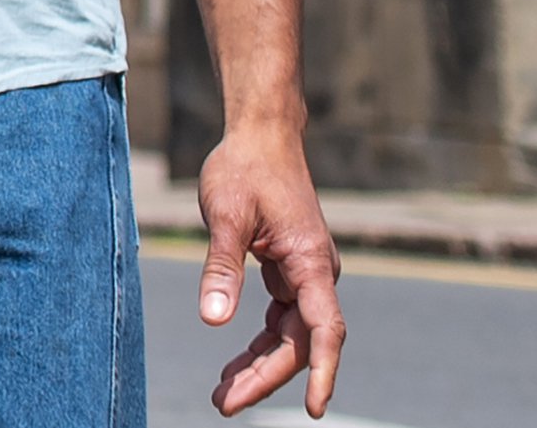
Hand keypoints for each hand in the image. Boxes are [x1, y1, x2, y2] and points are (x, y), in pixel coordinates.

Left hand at [191, 120, 342, 415]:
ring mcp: (304, 274)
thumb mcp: (225, 214)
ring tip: (223, 394)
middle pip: (300, 342)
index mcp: (310, 262)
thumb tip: (212, 321)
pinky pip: (280, 319)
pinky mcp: (289, 270)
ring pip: (289, 336)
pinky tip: (235, 363)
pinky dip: (258, 342)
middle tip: (225, 404)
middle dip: (266, 377)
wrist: (261, 135)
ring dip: (260, 365)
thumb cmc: (243, 168)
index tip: (313, 408)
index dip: (321, 372)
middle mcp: (316, 274)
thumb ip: (221, 268)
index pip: (324, 330)